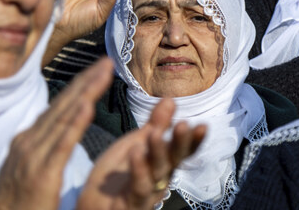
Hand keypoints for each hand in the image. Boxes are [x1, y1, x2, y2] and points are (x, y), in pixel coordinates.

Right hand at [0, 59, 114, 209]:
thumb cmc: (19, 200)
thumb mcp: (30, 164)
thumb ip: (44, 144)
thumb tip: (58, 125)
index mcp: (30, 138)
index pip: (59, 105)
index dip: (80, 85)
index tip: (99, 68)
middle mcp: (30, 140)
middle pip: (63, 104)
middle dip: (86, 80)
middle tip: (107, 61)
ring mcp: (34, 155)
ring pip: (65, 117)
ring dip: (86, 93)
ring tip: (103, 74)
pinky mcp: (42, 173)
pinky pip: (62, 144)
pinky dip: (75, 123)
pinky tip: (87, 107)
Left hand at [76, 99, 205, 209]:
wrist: (94, 205)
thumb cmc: (117, 175)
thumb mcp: (136, 144)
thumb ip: (155, 125)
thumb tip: (171, 99)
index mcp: (163, 162)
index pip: (183, 150)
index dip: (194, 140)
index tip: (203, 125)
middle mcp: (160, 177)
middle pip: (174, 159)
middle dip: (180, 143)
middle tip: (184, 125)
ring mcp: (147, 191)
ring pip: (157, 171)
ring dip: (158, 152)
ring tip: (156, 134)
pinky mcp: (132, 202)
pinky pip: (138, 186)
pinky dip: (138, 169)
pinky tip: (136, 152)